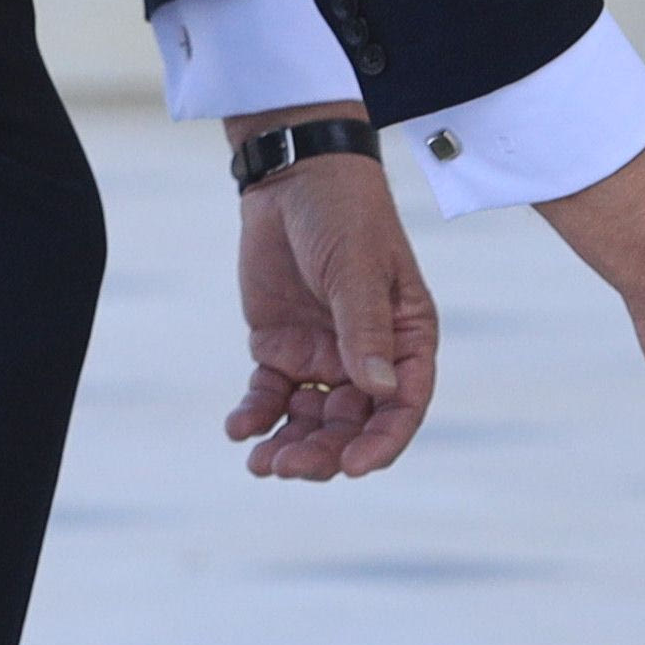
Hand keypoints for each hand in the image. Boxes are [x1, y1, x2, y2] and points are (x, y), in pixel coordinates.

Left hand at [223, 124, 435, 481]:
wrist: (292, 177)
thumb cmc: (343, 213)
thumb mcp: (358, 269)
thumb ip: (364, 331)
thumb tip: (381, 393)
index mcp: (406, 339)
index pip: (403, 406)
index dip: (382, 443)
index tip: (353, 468)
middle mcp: (368, 357)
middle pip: (352, 425)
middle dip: (324, 453)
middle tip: (287, 466)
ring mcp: (323, 355)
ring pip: (311, 420)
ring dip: (289, 445)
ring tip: (260, 463)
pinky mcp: (281, 348)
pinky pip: (271, 396)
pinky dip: (256, 416)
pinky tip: (238, 429)